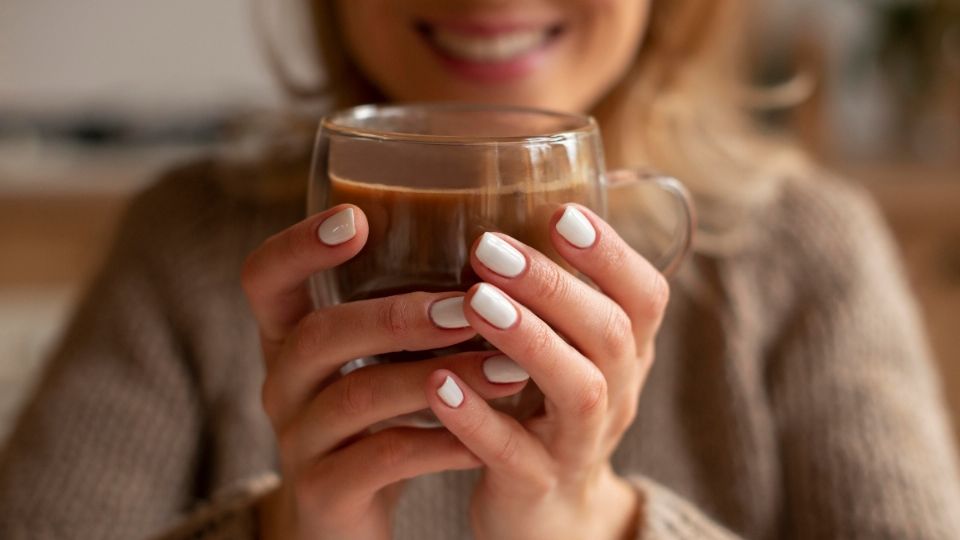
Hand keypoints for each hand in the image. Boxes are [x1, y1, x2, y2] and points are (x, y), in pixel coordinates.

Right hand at [241, 205, 528, 539]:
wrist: (353, 517)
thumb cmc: (380, 416)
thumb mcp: (380, 358)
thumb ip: (406, 310)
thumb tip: (495, 247)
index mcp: (289, 337)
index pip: (264, 278)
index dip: (298, 246)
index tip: (357, 218)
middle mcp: (283, 383)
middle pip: (317, 335)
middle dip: (396, 316)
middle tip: (469, 309)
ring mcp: (298, 440)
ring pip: (357, 397)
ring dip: (437, 378)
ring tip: (508, 371)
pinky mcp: (324, 492)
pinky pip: (383, 459)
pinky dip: (441, 444)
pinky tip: (488, 436)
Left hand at [423, 205, 668, 539]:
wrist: (550, 512)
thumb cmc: (547, 407)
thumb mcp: (568, 350)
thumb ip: (555, 292)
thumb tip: (513, 195)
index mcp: (625, 352)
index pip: (644, 295)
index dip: (611, 253)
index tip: (561, 210)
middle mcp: (616, 393)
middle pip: (609, 334)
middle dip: (554, 285)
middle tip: (489, 246)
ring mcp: (580, 443)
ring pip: (577, 390)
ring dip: (527, 339)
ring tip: (474, 300)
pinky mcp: (536, 486)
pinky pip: (514, 454)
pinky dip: (478, 417)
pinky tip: (438, 383)